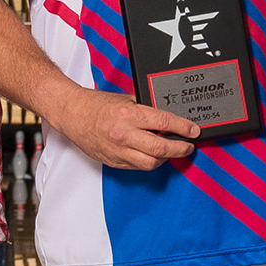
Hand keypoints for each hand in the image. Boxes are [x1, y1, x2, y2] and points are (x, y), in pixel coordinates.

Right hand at [47, 85, 199, 170]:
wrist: (72, 114)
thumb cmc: (96, 105)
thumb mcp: (125, 99)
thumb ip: (145, 108)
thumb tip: (166, 116)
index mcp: (129, 115)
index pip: (164, 122)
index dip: (183, 128)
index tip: (194, 131)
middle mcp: (125, 134)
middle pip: (161, 148)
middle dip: (180, 148)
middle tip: (188, 146)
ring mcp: (118, 150)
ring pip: (151, 163)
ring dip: (165, 158)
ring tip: (170, 151)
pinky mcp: (113, 161)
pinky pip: (137, 166)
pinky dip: (147, 161)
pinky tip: (151, 154)